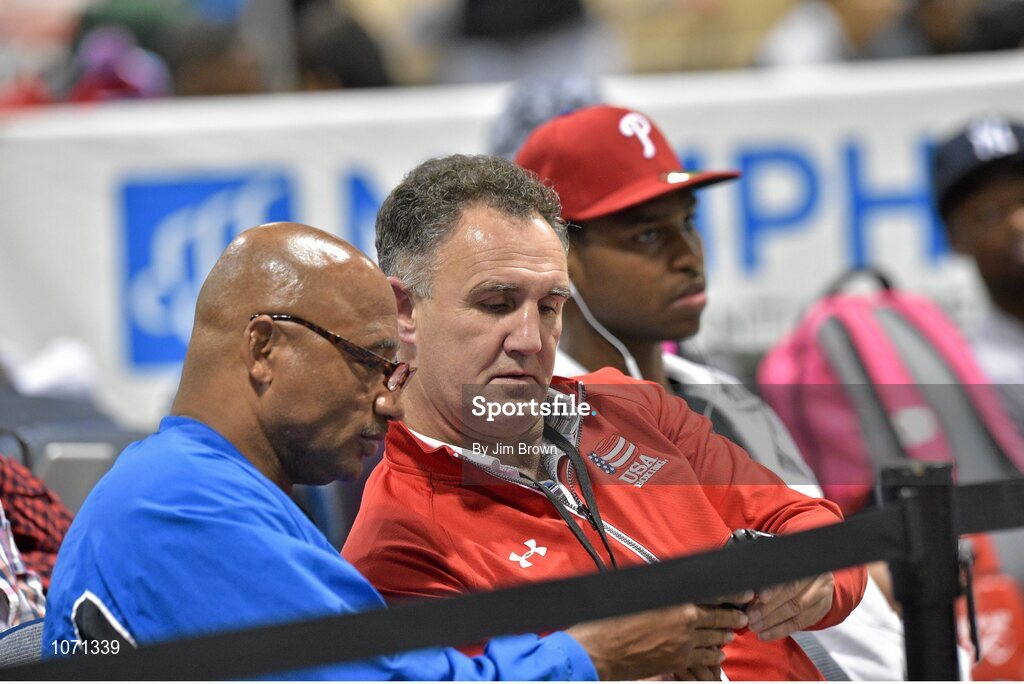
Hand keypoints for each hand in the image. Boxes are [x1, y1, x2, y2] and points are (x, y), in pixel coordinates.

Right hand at [567, 603, 746, 680]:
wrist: (601, 651)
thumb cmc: (612, 620)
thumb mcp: (638, 594)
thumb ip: (661, 591)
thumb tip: (672, 586)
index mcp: (677, 600)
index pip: (714, 594)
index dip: (733, 594)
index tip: (744, 593)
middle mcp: (685, 621)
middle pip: (718, 618)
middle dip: (733, 617)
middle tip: (742, 615)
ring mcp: (684, 643)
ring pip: (713, 638)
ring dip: (724, 634)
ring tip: (732, 632)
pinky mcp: (678, 661)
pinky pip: (703, 657)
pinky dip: (713, 654)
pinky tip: (717, 654)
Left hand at [745, 573, 833, 640]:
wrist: (817, 580)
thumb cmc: (793, 574)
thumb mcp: (783, 571)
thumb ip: (769, 579)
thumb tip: (749, 591)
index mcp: (805, 564)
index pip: (789, 578)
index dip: (774, 588)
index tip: (761, 597)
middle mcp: (817, 579)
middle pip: (792, 596)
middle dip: (769, 609)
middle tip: (752, 617)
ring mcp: (822, 596)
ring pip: (796, 612)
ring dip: (773, 622)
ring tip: (757, 627)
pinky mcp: (821, 611)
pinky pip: (799, 624)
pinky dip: (781, 630)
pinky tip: (767, 634)